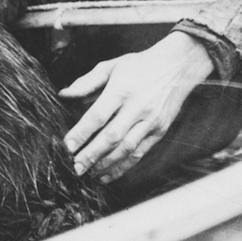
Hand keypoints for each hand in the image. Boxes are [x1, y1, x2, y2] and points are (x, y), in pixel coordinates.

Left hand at [60, 33, 214, 181]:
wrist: (177, 67)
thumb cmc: (140, 66)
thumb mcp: (112, 66)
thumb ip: (87, 82)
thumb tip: (64, 94)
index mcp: (122, 89)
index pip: (98, 115)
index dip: (82, 133)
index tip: (67, 146)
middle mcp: (137, 107)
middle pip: (112, 137)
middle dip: (91, 155)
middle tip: (76, 167)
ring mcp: (150, 121)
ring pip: (126, 149)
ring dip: (106, 164)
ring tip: (89, 173)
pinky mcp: (159, 131)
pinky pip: (139, 153)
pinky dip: (123, 167)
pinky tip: (108, 175)